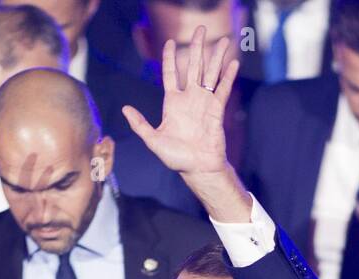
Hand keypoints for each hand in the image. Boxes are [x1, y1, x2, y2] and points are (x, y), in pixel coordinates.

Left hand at [122, 27, 237, 177]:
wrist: (197, 169)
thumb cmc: (176, 158)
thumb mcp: (153, 140)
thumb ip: (140, 124)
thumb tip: (125, 109)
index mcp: (173, 103)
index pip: (171, 73)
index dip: (170, 57)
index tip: (169, 41)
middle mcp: (189, 98)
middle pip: (193, 66)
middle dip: (196, 47)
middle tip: (200, 28)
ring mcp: (204, 102)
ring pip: (211, 73)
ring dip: (216, 56)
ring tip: (223, 39)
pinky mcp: (217, 110)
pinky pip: (223, 89)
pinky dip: (228, 76)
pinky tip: (233, 62)